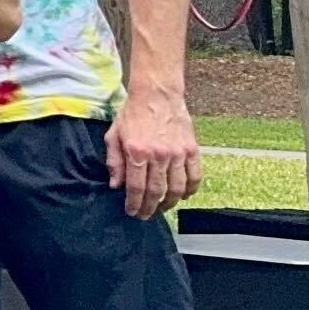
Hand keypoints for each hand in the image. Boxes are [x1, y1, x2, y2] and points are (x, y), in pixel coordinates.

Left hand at [109, 84, 202, 220]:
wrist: (156, 94)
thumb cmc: (133, 114)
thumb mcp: (114, 135)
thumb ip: (114, 161)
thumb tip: (116, 185)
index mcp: (137, 152)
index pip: (136, 187)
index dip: (134, 204)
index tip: (132, 212)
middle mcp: (158, 155)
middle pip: (157, 191)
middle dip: (150, 207)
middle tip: (146, 215)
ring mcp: (177, 153)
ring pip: (177, 188)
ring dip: (170, 203)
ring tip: (162, 208)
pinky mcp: (192, 150)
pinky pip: (195, 176)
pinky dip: (190, 190)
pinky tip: (183, 196)